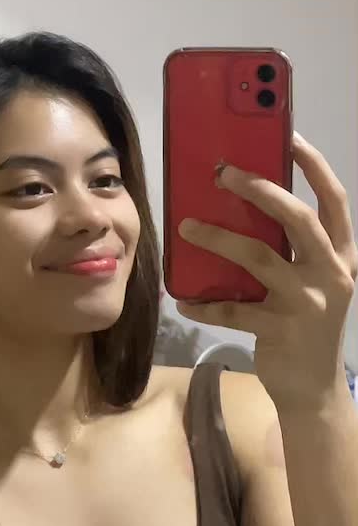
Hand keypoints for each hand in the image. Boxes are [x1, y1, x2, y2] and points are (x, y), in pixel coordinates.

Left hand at [177, 133, 357, 411]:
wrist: (313, 390)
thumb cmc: (306, 323)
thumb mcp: (310, 280)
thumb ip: (289, 246)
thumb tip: (243, 200)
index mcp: (342, 255)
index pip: (334, 199)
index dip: (313, 165)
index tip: (288, 135)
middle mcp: (332, 274)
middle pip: (297, 219)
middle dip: (260, 189)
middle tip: (223, 172)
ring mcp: (307, 302)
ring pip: (259, 257)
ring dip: (219, 237)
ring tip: (186, 225)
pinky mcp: (279, 330)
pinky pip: (232, 308)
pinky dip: (204, 303)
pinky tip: (184, 300)